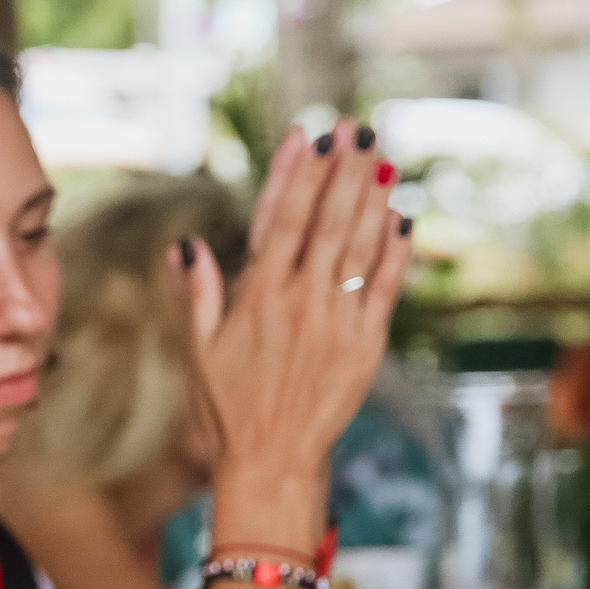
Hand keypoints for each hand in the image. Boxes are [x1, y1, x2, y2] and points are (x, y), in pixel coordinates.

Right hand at [182, 118, 409, 500]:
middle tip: (360, 129)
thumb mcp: (200, 349)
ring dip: (373, 197)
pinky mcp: (366, 345)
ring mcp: (336, 321)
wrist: (272, 459)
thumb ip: (199, 293)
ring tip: (385, 157)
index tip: (314, 139)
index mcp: (257, 297)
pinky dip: (396, 250)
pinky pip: (385, 288)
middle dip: (345, 170)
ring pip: (360, 246)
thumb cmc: (228, 407)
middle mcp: (299, 302)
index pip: (282, 220)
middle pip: (328, 221)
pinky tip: (403, 217)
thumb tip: (186, 245)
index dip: (301, 175)